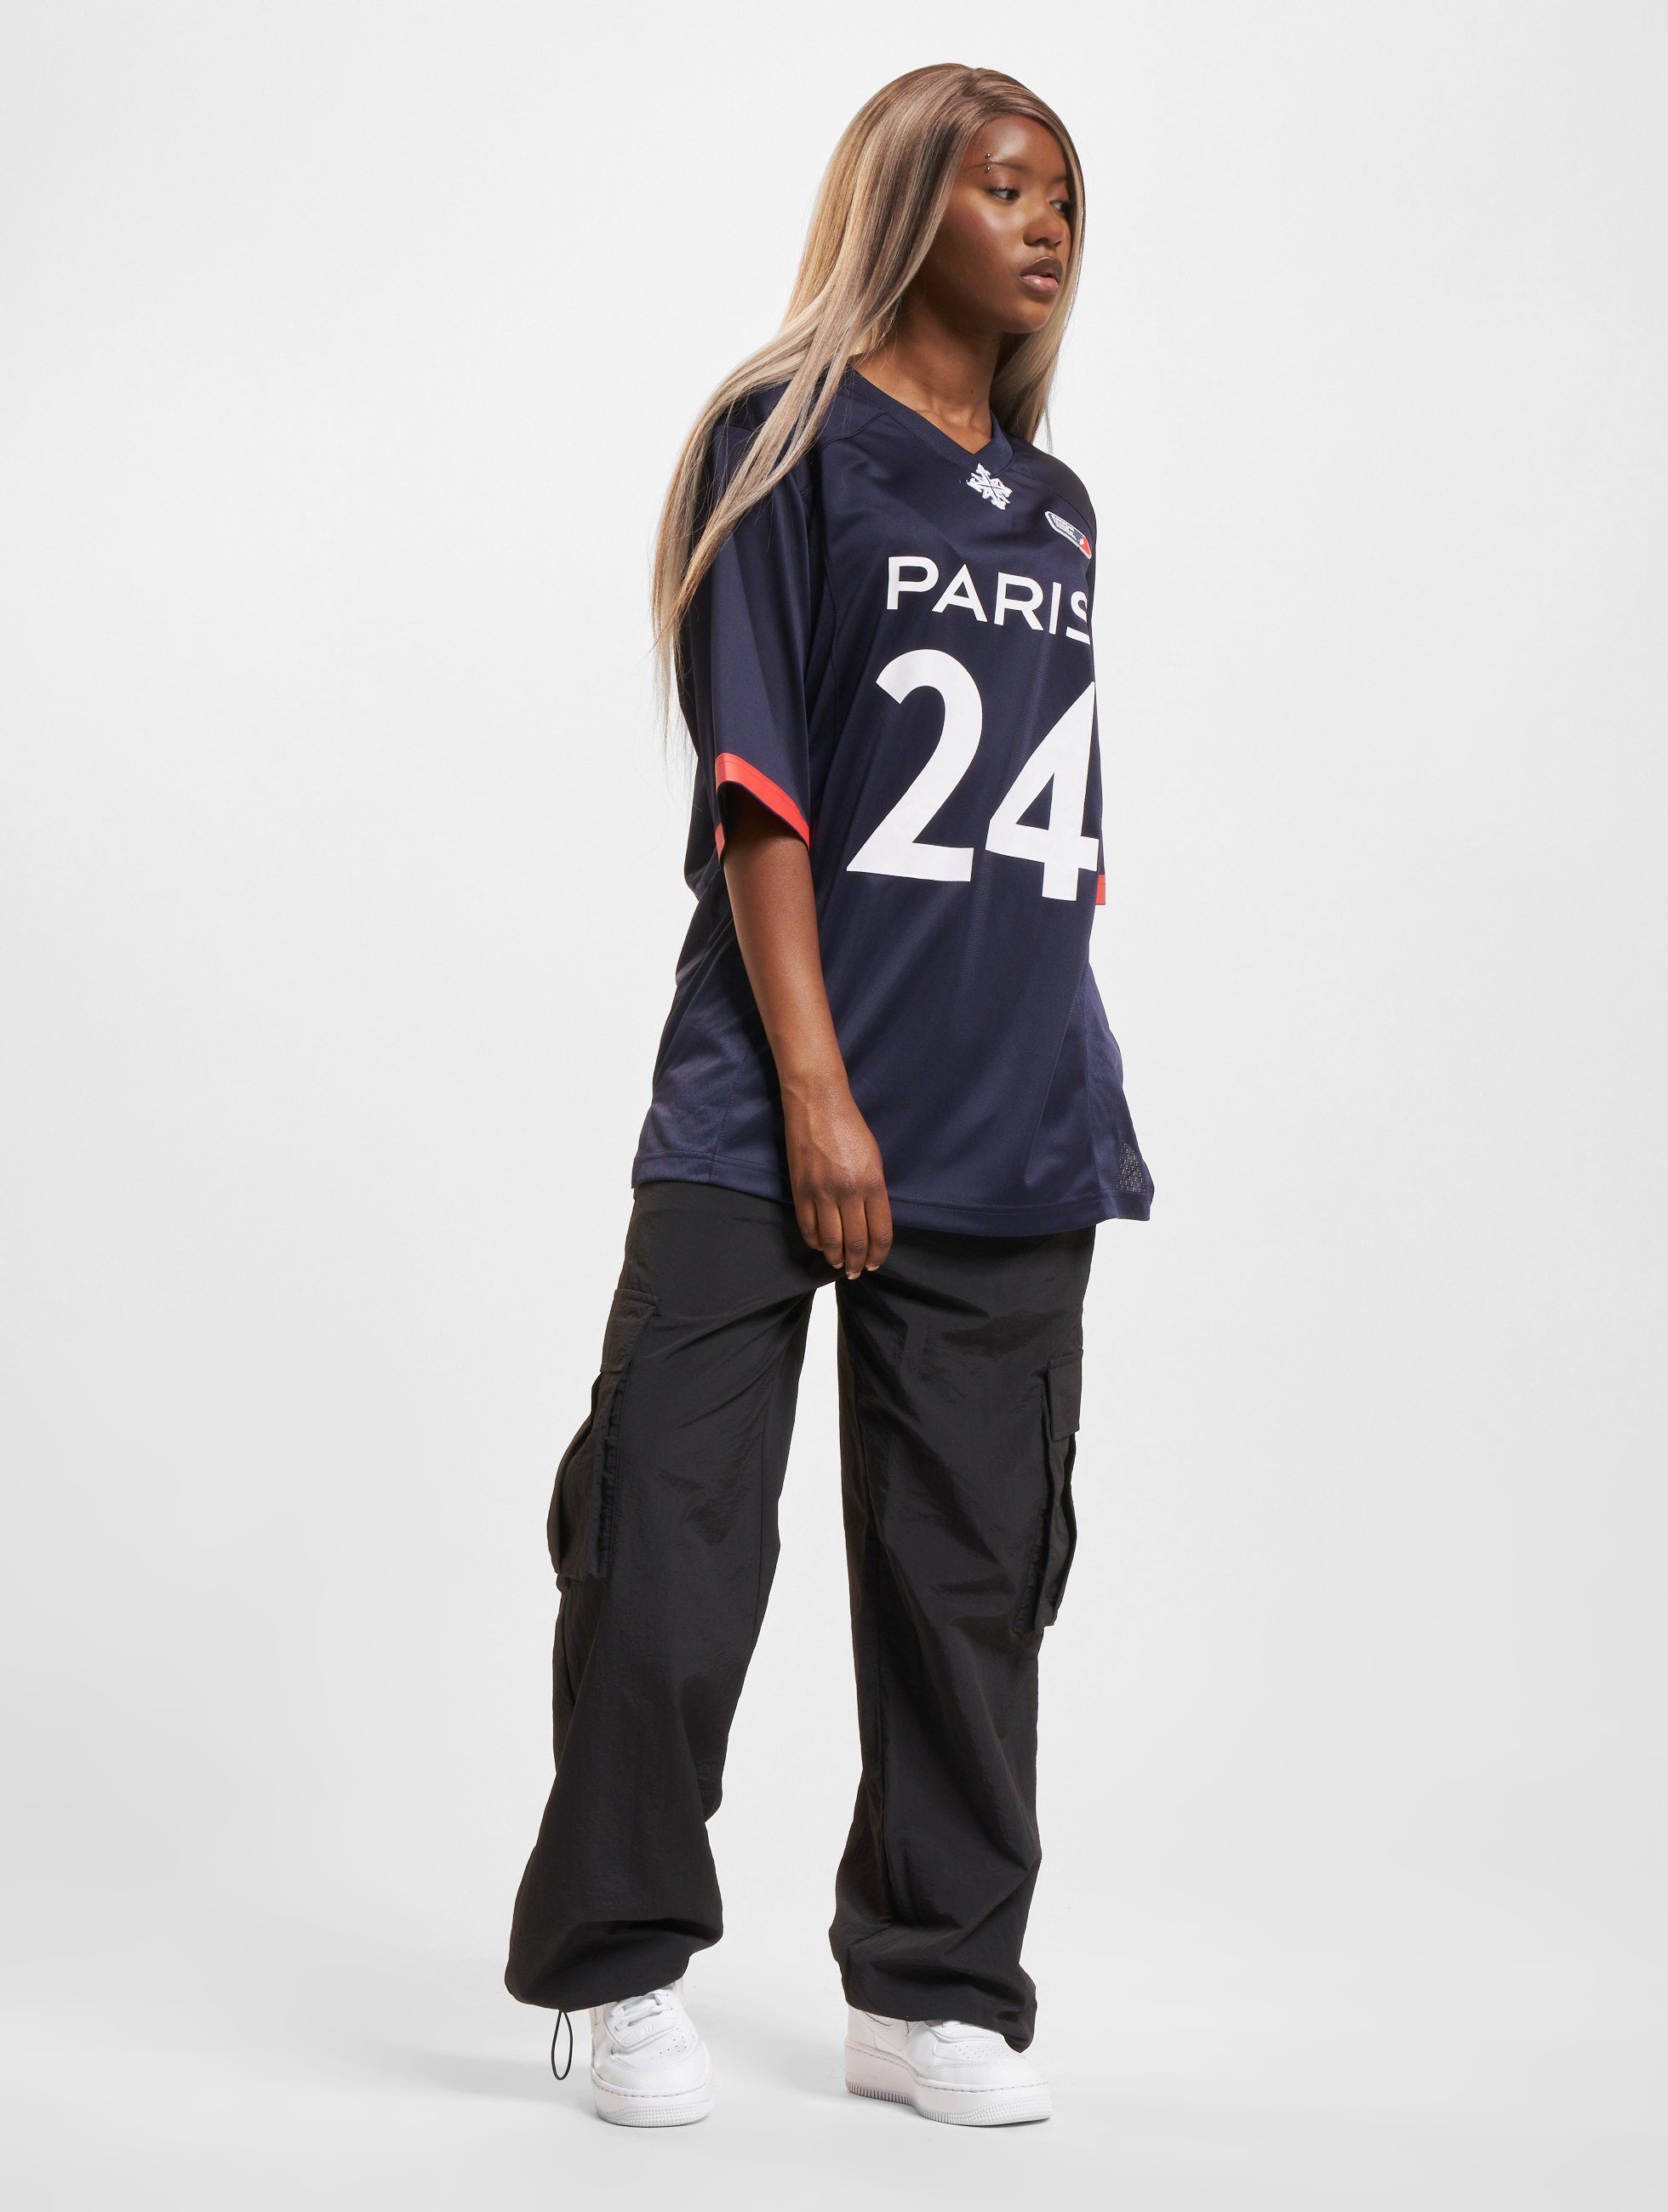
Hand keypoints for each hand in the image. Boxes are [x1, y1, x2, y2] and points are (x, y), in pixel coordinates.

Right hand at [781, 1072, 893, 1276]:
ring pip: (830, 1240)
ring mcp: (822, 1192)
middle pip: (855, 1242)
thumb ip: (875, 1192)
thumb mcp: (875, 1159)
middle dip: (857, 1263)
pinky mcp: (800, 1189)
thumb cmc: (851, 1128)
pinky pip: (807, 1226)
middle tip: (856, 1272)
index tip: (875, 1264)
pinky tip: (819, 1246)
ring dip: (835, 1258)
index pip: (880, 1233)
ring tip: (838, 1264)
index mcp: (873, 1184)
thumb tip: (871, 1223)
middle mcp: (849, 1191)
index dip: (879, 1255)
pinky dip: (814, 1242)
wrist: (818, 1103)